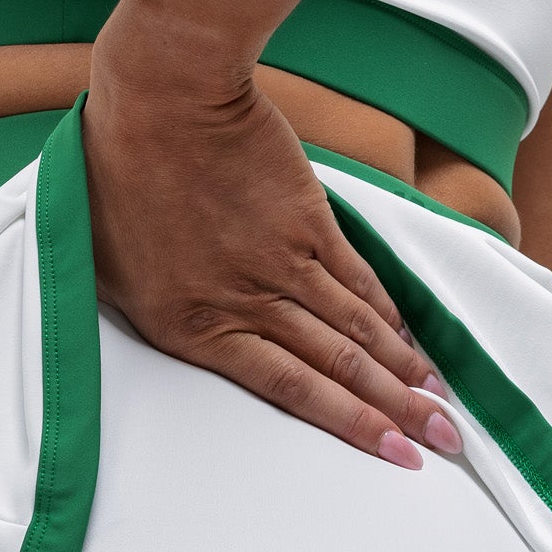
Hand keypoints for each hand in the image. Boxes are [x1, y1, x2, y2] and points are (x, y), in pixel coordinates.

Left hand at [82, 1, 462, 466]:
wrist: (164, 97)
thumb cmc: (115, 176)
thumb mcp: (110, 270)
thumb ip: (156, 312)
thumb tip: (189, 336)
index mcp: (195, 327)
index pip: (290, 391)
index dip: (350, 426)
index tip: (392, 454)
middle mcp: (248, 303)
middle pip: (339, 370)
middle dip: (397, 412)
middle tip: (441, 441)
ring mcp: (285, 262)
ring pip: (358, 330)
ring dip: (405, 371)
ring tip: (440, 404)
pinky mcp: (309, 221)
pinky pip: (358, 280)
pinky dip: (388, 315)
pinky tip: (409, 341)